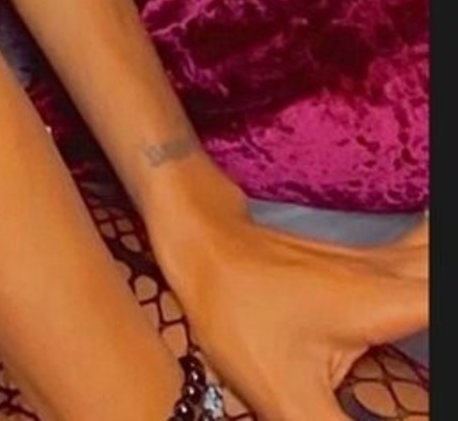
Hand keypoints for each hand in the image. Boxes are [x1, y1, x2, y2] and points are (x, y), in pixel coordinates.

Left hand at [154, 204, 426, 420]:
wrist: (201, 241)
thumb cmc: (238, 308)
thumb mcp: (283, 395)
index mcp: (388, 303)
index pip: (446, 305)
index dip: (450, 346)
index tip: (446, 365)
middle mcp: (394, 274)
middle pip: (443, 260)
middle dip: (449, 267)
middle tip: (443, 350)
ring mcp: (381, 263)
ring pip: (437, 248)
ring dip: (443, 258)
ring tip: (440, 282)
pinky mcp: (367, 264)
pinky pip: (426, 250)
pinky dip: (437, 254)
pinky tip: (428, 261)